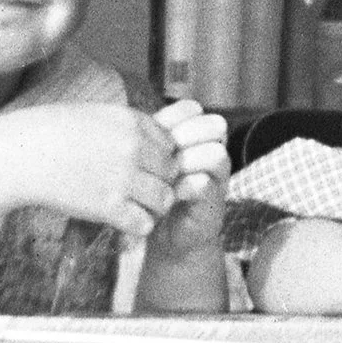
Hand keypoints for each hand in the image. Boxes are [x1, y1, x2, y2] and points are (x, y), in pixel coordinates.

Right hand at [0, 103, 176, 242]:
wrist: (19, 154)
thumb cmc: (52, 133)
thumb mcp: (96, 116)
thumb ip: (128, 126)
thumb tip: (154, 139)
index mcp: (132, 122)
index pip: (170, 145)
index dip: (159, 158)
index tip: (143, 167)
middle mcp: (133, 148)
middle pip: (171, 172)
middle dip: (159, 182)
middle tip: (141, 192)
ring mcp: (122, 177)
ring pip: (165, 199)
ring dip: (153, 207)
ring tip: (135, 207)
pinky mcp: (107, 206)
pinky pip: (143, 223)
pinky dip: (137, 226)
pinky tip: (121, 220)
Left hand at [148, 99, 230, 257]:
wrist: (164, 233)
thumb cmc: (151, 190)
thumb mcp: (145, 162)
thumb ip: (143, 141)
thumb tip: (124, 119)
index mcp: (194, 136)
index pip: (194, 109)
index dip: (176, 115)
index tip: (153, 130)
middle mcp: (212, 151)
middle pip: (216, 125)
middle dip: (189, 133)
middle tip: (166, 149)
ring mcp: (217, 177)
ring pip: (216, 153)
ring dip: (189, 160)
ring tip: (167, 173)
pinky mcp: (214, 202)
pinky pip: (205, 184)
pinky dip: (183, 187)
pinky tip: (167, 193)